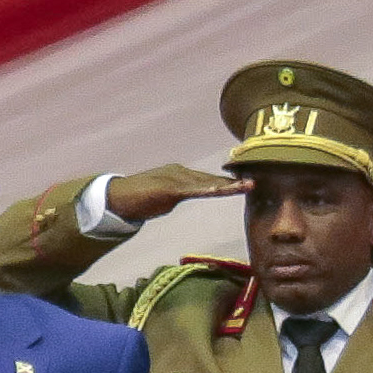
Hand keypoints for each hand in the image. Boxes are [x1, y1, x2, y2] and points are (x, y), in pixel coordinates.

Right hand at [103, 164, 249, 223]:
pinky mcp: (169, 188)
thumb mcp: (162, 199)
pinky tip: (222, 191)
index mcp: (180, 176)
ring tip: (248, 186)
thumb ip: (175, 196)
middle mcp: (180, 173)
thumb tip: (182, 197)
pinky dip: (210, 190)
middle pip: (212, 179)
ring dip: (229, 185)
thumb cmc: (137, 200)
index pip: (208, 180)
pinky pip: (194, 190)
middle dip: (234, 181)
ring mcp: (175, 178)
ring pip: (207, 183)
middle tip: (257, 181)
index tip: (247, 183)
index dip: (228, 182)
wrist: (115, 199)